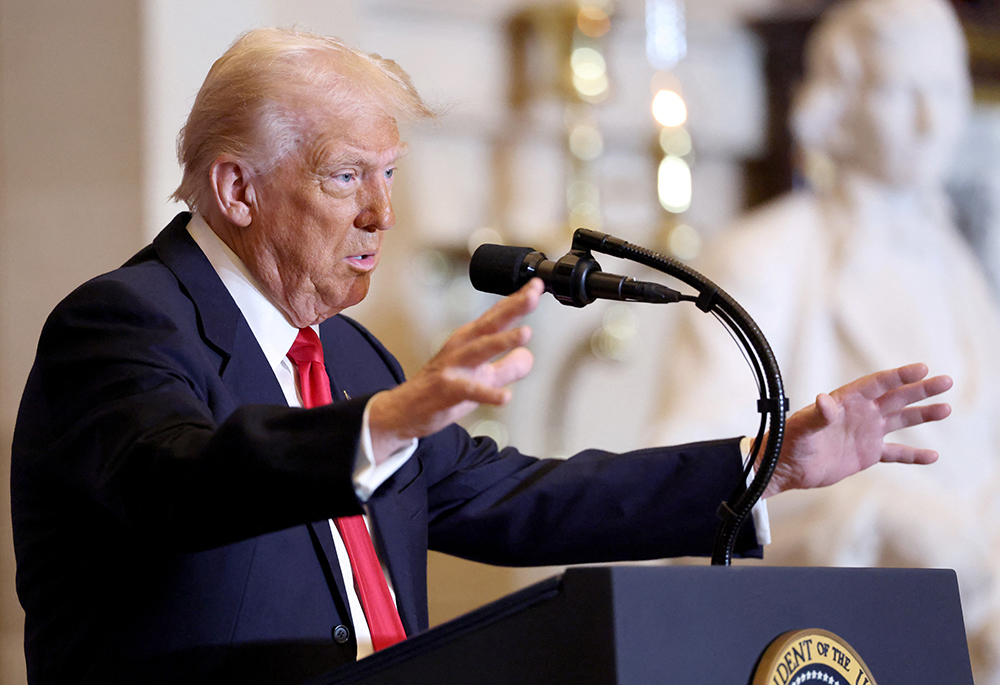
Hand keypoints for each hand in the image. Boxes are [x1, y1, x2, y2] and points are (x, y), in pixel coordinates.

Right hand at [368, 279, 543, 462]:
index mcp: (470, 340)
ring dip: (502, 340)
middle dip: (513, 308)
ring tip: (525, 333)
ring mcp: (453, 367)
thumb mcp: (481, 377)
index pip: (497, 315)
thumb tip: (529, 356)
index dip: (517, 300)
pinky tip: (505, 397)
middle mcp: (461, 348)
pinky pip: (470, 391)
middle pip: (491, 324)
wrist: (405, 410)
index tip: (537, 286)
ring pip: (480, 350)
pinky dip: (488, 393)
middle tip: (534, 294)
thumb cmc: (442, 390)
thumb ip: (507, 367)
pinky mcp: (447, 390)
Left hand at [761, 363, 952, 497]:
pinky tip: (933, 456)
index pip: (877, 384)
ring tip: (947, 408)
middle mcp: (860, 413)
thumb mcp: (801, 428)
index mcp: (845, 401)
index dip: (899, 376)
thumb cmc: (788, 442)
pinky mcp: (867, 453)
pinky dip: (913, 455)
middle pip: (895, 397)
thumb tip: (824, 400)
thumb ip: (816, 415)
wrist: (785, 467)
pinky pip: (895, 453)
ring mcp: (865, 432)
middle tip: (946, 381)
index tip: (922, 368)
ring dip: (923, 415)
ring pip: (900, 420)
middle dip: (920, 389)